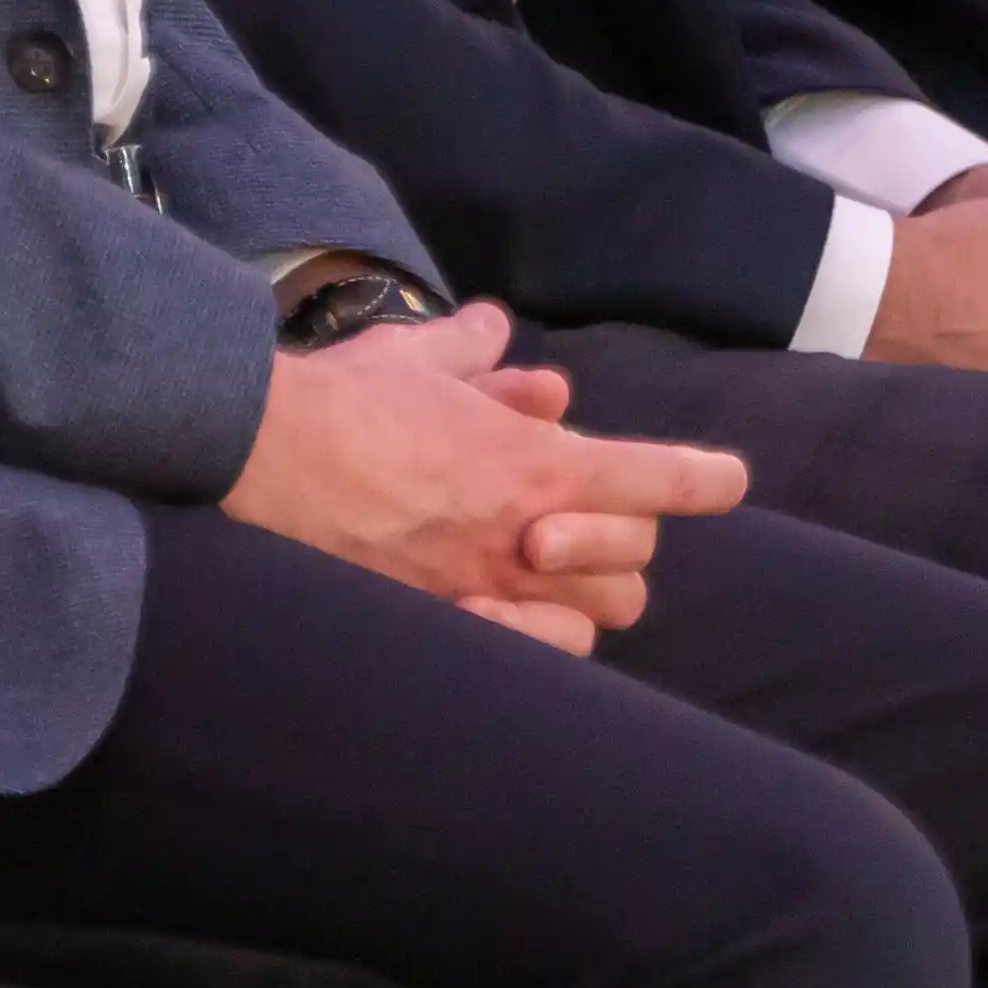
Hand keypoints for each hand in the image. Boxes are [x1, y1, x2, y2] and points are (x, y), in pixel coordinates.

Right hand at [222, 303, 748, 654]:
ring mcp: (488, 590)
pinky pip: (534, 654)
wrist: (258, 461)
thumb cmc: (340, 402)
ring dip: (588, 589)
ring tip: (553, 567)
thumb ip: (471, 351)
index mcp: (533, 461)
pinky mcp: (447, 628)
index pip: (657, 476)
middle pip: (636, 557)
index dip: (702, 479)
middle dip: (623, 531)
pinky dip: (538, 634)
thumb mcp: (412, 357)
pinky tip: (510, 610)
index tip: (729, 479)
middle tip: (584, 512)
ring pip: (595, 617)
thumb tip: (498, 333)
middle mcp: (526, 534)